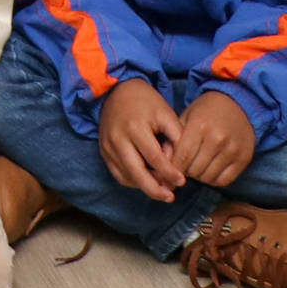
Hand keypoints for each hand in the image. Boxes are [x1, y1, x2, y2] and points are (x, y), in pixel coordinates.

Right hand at [97, 78, 184, 200]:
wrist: (116, 90)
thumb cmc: (146, 102)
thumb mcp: (166, 113)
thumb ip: (176, 137)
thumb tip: (180, 164)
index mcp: (135, 127)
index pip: (154, 157)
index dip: (169, 172)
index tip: (182, 181)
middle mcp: (118, 138)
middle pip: (136, 172)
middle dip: (154, 189)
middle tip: (170, 197)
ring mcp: (108, 146)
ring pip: (127, 176)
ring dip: (144, 187)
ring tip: (161, 190)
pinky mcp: (104, 150)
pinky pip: (118, 174)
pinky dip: (132, 181)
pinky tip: (145, 181)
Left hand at [175, 90, 256, 189]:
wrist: (238, 104)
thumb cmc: (206, 111)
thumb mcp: (186, 117)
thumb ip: (173, 138)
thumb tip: (164, 162)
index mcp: (199, 127)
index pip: (182, 157)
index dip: (173, 167)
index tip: (170, 169)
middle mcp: (217, 139)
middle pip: (195, 169)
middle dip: (185, 171)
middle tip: (185, 166)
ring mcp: (232, 150)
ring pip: (208, 177)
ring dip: (199, 176)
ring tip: (196, 167)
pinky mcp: (244, 159)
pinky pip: (224, 181)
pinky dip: (213, 180)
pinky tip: (209, 171)